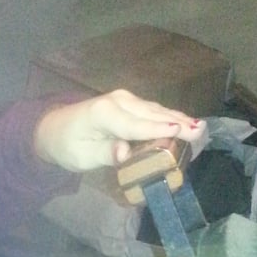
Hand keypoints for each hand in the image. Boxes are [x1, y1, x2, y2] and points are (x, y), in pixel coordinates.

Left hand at [34, 89, 204, 171]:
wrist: (54, 128)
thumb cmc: (68, 146)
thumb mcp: (81, 157)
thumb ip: (104, 154)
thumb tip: (125, 153)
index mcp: (105, 114)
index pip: (135, 124)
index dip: (158, 128)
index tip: (180, 131)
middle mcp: (118, 101)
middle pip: (151, 114)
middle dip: (177, 122)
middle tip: (201, 132)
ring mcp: (126, 100)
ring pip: (155, 110)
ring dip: (178, 118)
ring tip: (200, 127)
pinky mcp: (130, 103)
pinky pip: (153, 111)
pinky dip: (169, 117)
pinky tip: (186, 123)